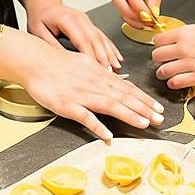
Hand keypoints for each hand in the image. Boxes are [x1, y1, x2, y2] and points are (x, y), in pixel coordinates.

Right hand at [18, 39, 165, 141]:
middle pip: (124, 96)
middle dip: (144, 108)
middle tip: (160, 118)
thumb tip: (114, 79)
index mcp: (99, 74)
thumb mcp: (84, 63)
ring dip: (129, 114)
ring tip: (144, 123)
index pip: (127, 88)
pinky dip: (97, 125)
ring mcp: (81, 94)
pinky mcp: (66, 105)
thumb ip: (100, 74)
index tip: (157, 108)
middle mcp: (94, 84)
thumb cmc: (56, 62)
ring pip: (110, 104)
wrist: (34, 59)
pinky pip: (84, 116)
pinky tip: (107, 135)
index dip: (144, 99)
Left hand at [26, 2, 122, 69]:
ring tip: (116, 67)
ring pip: (101, 37)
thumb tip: (64, 61)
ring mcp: (86, 20)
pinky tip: (117, 57)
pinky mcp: (90, 24)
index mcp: (66, 19)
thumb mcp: (38, 32)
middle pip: (95, 38)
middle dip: (104, 56)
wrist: (44, 4)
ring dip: (110, 53)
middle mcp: (79, 18)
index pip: (81, 39)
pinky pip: (102, 36)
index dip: (89, 54)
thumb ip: (51, 45)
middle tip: (109, 72)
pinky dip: (110, 47)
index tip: (94, 68)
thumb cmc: (40, 18)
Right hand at [112, 0, 173, 26]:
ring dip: (130, 17)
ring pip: (118, 5)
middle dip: (130, 14)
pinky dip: (131, 16)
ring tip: (146, 24)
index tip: (150, 16)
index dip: (138, 6)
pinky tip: (142, 21)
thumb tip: (153, 12)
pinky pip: (123, 7)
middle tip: (145, 22)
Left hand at [151, 20, 194, 88]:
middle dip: (159, 58)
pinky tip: (177, 80)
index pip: (158, 40)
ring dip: (163, 72)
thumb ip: (187, 35)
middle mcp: (185, 49)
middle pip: (157, 56)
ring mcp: (191, 64)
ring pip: (164, 71)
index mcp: (185, 33)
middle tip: (163, 60)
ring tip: (167, 72)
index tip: (161, 47)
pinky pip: (177, 83)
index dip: (159, 44)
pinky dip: (173, 82)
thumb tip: (176, 41)